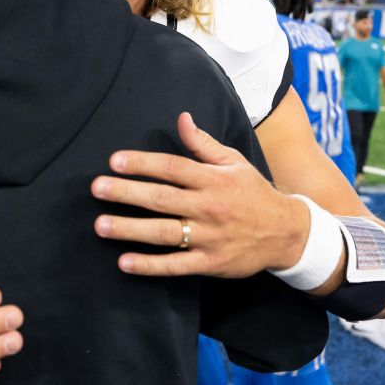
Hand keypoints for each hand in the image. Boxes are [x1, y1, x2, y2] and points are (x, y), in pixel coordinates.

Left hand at [90, 112, 308, 278]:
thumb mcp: (234, 162)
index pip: (172, 167)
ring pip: (164, 233)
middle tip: (97, 188)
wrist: (287, 233)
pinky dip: (150, 265)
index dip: (142, 163)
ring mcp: (208, 237)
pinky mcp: (210, 262)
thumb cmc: (254, 193)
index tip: (114, 161)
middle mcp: (208, 207)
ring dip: (130, 229)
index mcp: (213, 179)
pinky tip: (125, 262)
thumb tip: (181, 118)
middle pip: (162, 198)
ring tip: (101, 225)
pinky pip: (176, 265)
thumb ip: (203, 144)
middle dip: (126, 193)